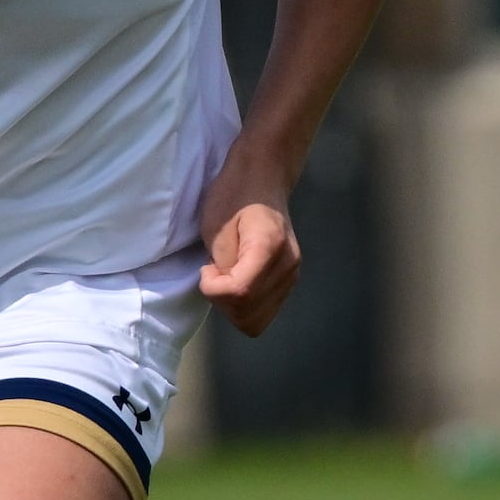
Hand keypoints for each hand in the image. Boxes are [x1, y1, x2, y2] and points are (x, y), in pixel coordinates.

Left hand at [196, 164, 300, 336]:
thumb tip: (227, 290)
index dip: (214, 289)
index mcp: (270, 247)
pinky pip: (263, 312)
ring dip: (232, 307)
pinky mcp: (289, 281)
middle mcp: (288, 266)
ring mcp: (292, 276)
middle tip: (215, 271)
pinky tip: (237, 281)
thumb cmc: (234, 195)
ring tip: (226, 276)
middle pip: (249, 313)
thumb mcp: (217, 225)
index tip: (207, 267)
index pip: (240, 293)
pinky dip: (244, 307)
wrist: (263, 179)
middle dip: (222, 300)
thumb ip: (223, 262)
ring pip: (256, 321)